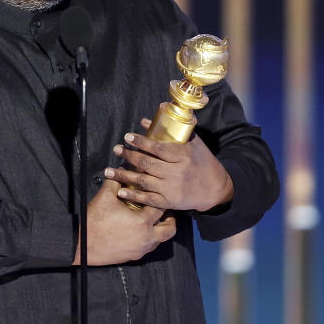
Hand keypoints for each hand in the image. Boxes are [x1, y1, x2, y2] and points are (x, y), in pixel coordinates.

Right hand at [73, 178, 175, 265]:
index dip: (159, 197)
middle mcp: (146, 237)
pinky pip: (150, 247)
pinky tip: (142, 230)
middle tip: (163, 208)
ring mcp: (141, 249)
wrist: (82, 245)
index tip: (158, 192)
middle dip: (169, 217)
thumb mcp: (105, 196)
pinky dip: (151, 238)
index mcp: (142, 222)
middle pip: (169, 228)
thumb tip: (121, 170)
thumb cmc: (93, 222)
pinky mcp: (135, 256)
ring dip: (161, 229)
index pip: (160, 206)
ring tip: (154, 219)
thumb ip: (116, 181)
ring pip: (161, 240)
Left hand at [105, 118, 233, 211]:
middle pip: (147, 164)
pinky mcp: (169, 202)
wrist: (215, 189)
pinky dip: (133, 195)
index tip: (127, 136)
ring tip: (108, 171)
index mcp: (183, 156)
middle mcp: (177, 172)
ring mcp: (172, 189)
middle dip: (129, 156)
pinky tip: (120, 191)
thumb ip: (172, 132)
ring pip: (144, 181)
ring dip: (124, 175)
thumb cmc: (203, 161)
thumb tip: (146, 121)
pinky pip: (148, 199)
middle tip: (117, 149)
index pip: (158, 148)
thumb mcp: (193, 143)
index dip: (141, 142)